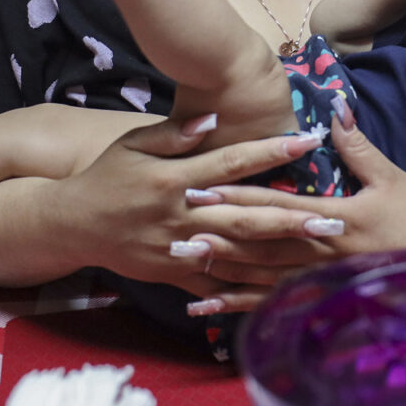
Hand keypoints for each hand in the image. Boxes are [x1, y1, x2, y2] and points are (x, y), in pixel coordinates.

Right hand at [56, 115, 340, 298]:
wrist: (72, 224)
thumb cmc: (107, 176)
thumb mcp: (134, 144)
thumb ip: (175, 133)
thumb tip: (214, 117)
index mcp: (173, 178)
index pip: (232, 162)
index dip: (271, 151)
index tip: (307, 141)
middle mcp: (179, 214)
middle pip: (244, 215)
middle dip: (291, 218)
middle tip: (333, 218)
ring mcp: (177, 248)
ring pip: (236, 252)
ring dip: (280, 253)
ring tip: (317, 251)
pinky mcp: (173, 274)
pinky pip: (214, 284)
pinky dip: (244, 288)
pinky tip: (278, 288)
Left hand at [179, 114, 405, 312]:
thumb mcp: (392, 178)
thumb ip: (358, 146)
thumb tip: (334, 110)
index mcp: (337, 218)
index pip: (276, 205)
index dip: (237, 196)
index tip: (202, 186)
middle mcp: (324, 252)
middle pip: (260, 243)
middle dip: (217, 233)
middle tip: (176, 225)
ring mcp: (324, 280)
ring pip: (263, 277)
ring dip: (223, 271)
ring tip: (186, 264)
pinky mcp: (326, 297)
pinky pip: (278, 304)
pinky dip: (244, 306)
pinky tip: (214, 309)